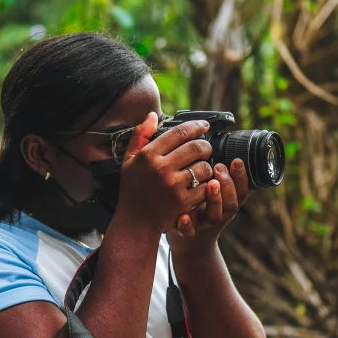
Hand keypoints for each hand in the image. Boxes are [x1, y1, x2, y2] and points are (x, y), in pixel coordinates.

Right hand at [114, 112, 214, 233]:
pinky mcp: (183, 202)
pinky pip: (205, 187)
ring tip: (202, 169)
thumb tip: (152, 115)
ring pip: (204, 167)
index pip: (179, 133)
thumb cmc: (132, 189)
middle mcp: (161, 168)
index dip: (196, 126)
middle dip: (206, 146)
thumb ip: (140, 136)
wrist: (135, 222)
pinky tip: (201, 185)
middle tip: (206, 149)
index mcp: (148, 155)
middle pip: (196, 147)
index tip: (204, 126)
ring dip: (207, 167)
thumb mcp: (129, 160)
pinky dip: (207, 186)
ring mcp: (173, 186)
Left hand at [167, 158, 249, 253]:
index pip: (242, 188)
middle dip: (229, 184)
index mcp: (226, 200)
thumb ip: (211, 169)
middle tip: (220, 167)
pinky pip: (189, 232)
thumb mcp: (208, 187)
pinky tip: (183, 217)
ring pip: (215, 215)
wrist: (187, 241)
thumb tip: (208, 139)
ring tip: (211, 184)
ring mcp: (204, 223)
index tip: (236, 160)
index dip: (242, 176)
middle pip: (232, 201)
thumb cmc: (196, 205)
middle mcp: (220, 212)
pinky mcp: (189, 233)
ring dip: (215, 200)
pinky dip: (187, 226)